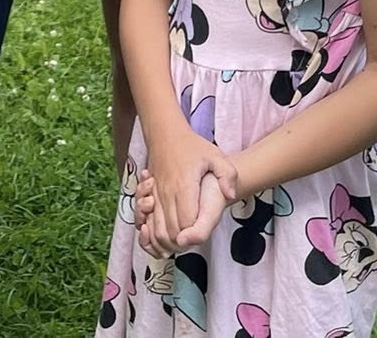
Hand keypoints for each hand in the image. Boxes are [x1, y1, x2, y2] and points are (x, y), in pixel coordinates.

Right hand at [145, 125, 237, 251]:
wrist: (164, 134)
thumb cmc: (192, 146)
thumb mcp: (216, 155)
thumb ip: (227, 175)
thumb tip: (230, 195)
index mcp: (184, 186)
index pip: (187, 223)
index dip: (195, 234)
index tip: (202, 231)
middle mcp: (167, 194)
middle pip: (171, 231)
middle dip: (182, 242)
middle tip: (194, 239)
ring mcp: (155, 195)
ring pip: (157, 228)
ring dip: (167, 239)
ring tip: (182, 238)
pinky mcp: (149, 194)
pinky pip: (147, 219)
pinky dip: (153, 230)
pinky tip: (166, 229)